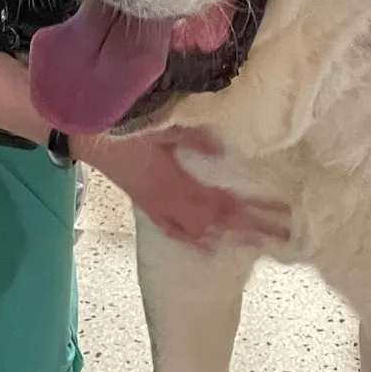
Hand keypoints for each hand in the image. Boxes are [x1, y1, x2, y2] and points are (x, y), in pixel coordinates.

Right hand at [79, 124, 288, 251]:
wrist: (82, 136)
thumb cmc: (121, 127)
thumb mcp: (159, 126)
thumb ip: (192, 139)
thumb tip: (223, 148)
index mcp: (175, 184)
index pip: (223, 205)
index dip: (252, 214)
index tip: (282, 216)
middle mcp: (170, 203)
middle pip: (220, 224)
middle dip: (254, 231)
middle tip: (287, 237)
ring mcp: (159, 208)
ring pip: (202, 232)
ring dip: (233, 237)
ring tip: (264, 243)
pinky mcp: (149, 207)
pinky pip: (178, 231)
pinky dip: (200, 240)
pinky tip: (214, 245)